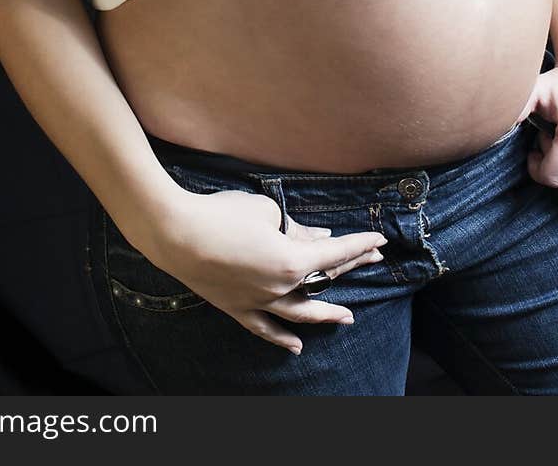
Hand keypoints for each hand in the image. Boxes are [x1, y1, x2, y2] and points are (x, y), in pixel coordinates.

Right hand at [143, 187, 386, 354]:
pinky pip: (264, 328)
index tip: (380, 241)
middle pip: (323, 280)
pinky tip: (295, 346)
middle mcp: (279, 287)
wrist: (177, 233)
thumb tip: (319, 236)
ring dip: (324, 315)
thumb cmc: (223, 214)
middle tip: (374, 262)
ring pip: (299, 313)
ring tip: (347, 317)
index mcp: (291, 260)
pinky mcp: (236, 308)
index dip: (359, 244)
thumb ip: (297, 228)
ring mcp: (258, 302)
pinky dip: (280, 338)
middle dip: (350, 268)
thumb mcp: (267, 212)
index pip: (334, 252)